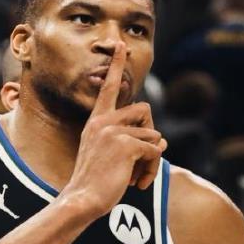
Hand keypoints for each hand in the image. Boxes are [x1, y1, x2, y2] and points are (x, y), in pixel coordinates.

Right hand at [63, 42, 165, 218]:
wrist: (81, 199)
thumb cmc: (93, 180)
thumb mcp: (106, 154)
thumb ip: (129, 141)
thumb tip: (162, 140)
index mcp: (96, 121)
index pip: (109, 87)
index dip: (116, 65)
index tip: (121, 44)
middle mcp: (104, 121)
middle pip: (145, 109)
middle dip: (151, 132)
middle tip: (144, 155)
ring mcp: (114, 132)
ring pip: (154, 135)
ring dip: (151, 159)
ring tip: (136, 176)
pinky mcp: (126, 145)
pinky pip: (155, 150)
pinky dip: (151, 169)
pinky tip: (138, 183)